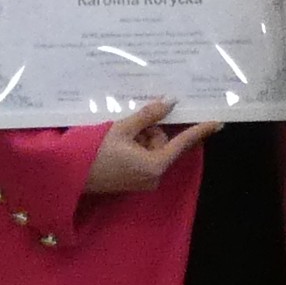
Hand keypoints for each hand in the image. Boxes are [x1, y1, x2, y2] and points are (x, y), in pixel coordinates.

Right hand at [84, 99, 219, 194]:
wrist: (68, 176)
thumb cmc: (94, 151)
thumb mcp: (122, 128)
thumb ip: (148, 116)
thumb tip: (170, 102)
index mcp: (154, 164)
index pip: (183, 143)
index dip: (200, 130)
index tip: (218, 122)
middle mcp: (153, 176)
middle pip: (164, 143)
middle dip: (150, 131)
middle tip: (129, 127)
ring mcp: (144, 181)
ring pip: (153, 149)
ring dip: (140, 138)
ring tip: (117, 138)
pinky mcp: (134, 182)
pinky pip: (144, 158)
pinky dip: (135, 147)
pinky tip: (117, 144)